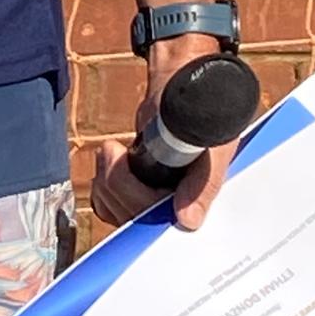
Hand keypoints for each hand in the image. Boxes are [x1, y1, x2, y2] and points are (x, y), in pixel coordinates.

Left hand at [90, 42, 236, 232]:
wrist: (183, 90)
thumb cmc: (205, 114)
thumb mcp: (212, 146)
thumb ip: (203, 185)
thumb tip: (188, 222)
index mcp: (201, 202)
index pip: (164, 225)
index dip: (140, 204)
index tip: (128, 168)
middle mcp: (177, 209)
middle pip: (133, 217)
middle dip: (116, 181)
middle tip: (114, 149)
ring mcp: (153, 203)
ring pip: (116, 211)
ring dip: (106, 179)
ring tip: (114, 150)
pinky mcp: (132, 194)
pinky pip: (106, 205)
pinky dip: (102, 184)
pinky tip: (112, 161)